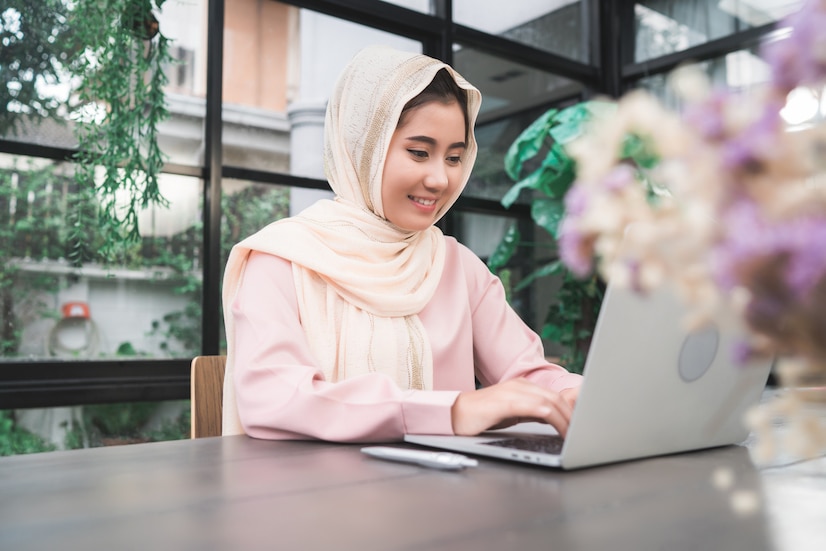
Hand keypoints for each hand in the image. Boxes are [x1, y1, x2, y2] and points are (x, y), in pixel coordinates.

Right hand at [450, 378, 577, 437]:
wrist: (454, 415)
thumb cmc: (482, 417)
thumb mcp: (512, 414)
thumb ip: (532, 413)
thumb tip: (555, 419)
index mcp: (523, 386)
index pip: (556, 396)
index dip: (572, 410)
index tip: (582, 425)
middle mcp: (520, 385)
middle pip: (557, 398)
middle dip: (573, 417)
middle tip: (582, 435)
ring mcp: (514, 391)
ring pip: (551, 402)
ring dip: (566, 420)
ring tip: (573, 436)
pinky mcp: (507, 401)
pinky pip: (537, 408)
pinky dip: (552, 418)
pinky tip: (558, 429)